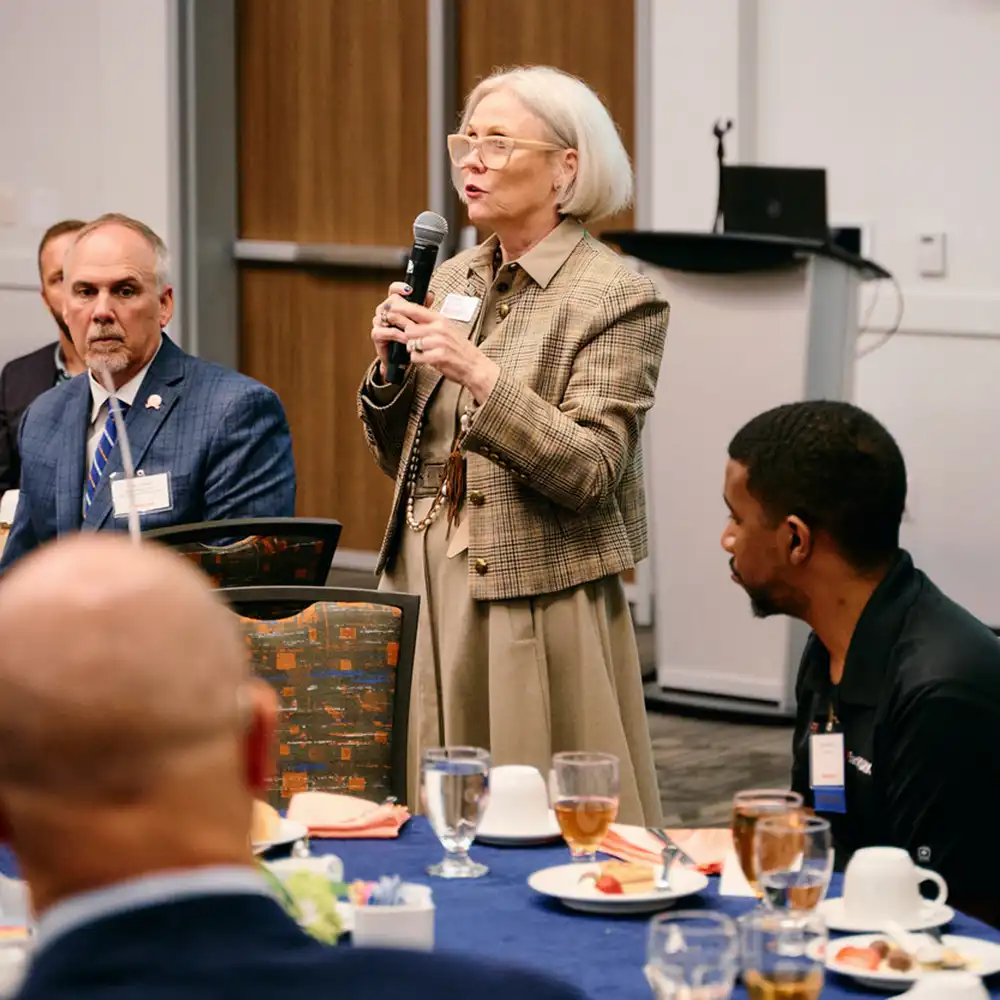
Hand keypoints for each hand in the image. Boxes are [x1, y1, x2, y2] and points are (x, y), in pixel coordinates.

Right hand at [370, 282, 434, 379]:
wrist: (404, 359)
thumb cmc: (411, 338)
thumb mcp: (420, 321)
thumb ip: (423, 307)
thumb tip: (429, 295)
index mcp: (395, 305)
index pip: (393, 291)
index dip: (399, 288)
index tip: (409, 290)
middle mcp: (385, 311)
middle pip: (390, 301)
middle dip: (403, 307)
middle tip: (415, 313)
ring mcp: (379, 322)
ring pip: (387, 315)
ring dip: (403, 322)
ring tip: (414, 328)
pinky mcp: (376, 335)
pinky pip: (385, 331)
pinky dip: (397, 334)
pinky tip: (407, 338)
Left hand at [385, 298, 499, 403]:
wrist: (474, 366)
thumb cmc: (459, 349)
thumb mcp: (446, 330)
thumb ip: (429, 324)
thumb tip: (410, 318)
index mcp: (440, 320)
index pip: (415, 310)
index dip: (400, 309)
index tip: (389, 309)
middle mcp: (439, 329)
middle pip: (409, 329)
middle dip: (406, 336)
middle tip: (409, 341)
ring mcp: (439, 342)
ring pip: (411, 343)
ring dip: (413, 349)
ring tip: (423, 352)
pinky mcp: (438, 357)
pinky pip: (416, 357)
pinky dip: (417, 360)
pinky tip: (426, 359)